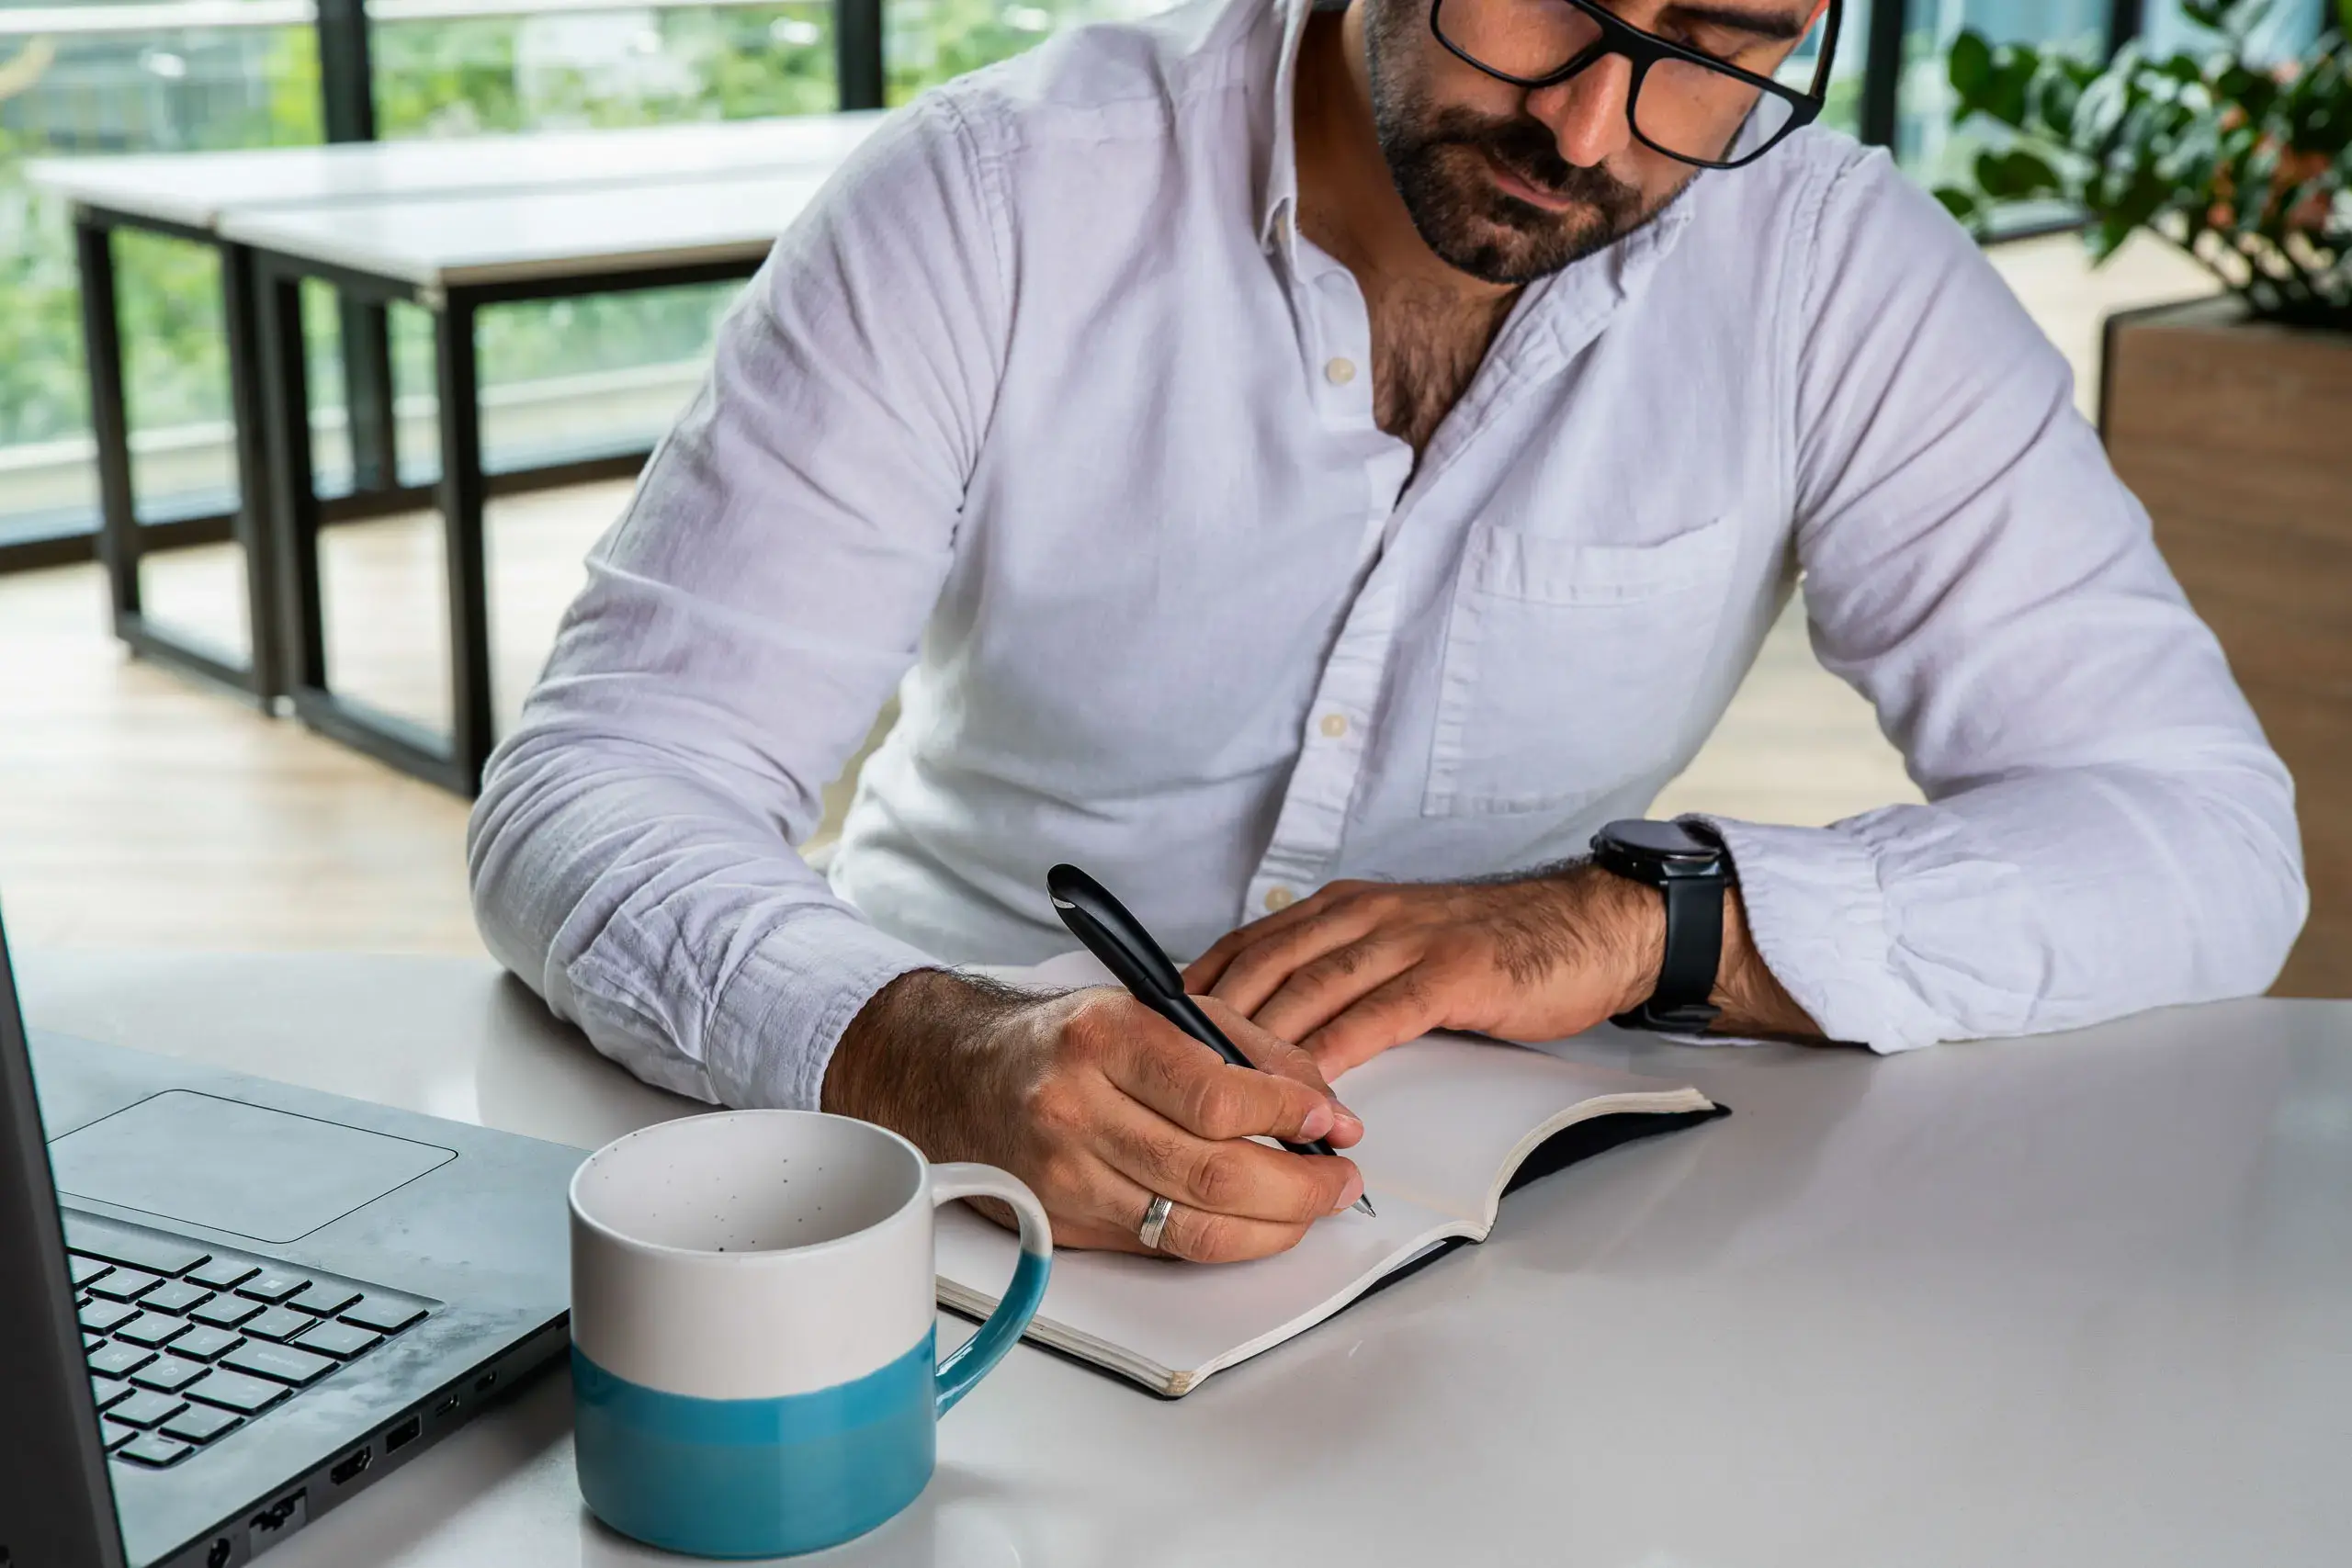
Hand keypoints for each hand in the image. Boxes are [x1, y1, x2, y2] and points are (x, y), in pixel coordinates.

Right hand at [822, 971, 1365, 1261]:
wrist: (958, 1075)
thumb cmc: (1066, 1038)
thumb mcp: (1153, 1007)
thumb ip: (1246, 1045)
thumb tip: (1324, 1102)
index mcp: (1102, 1040)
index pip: (1216, 1098)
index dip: (1289, 1117)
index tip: (1334, 1122)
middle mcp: (1076, 1111)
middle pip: (1213, 1175)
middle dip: (1300, 1186)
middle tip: (1342, 1178)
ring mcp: (1065, 1177)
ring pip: (1193, 1228)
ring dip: (1276, 1225)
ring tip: (1315, 1205)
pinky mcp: (1064, 1226)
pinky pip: (1163, 1247)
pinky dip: (1226, 1240)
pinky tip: (1258, 1221)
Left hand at [1184, 867, 1662, 1077]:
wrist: (1583, 925)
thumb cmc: (1488, 946)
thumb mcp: (1391, 944)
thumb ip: (1331, 972)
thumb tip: (1261, 1025)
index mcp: (1339, 906)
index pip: (1244, 949)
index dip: (1191, 996)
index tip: (1148, 1040)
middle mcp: (1360, 914)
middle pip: (1261, 972)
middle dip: (1208, 1029)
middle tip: (1165, 1081)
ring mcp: (1404, 941)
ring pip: (1309, 994)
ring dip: (1262, 1050)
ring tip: (1220, 1099)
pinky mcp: (1449, 974)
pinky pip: (1375, 1017)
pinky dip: (1335, 1055)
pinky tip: (1308, 1089)